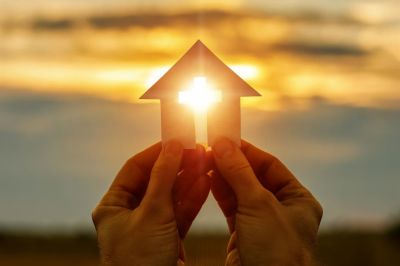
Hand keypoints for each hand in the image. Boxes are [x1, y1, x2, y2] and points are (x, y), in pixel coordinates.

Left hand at [92, 141, 209, 265]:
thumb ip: (163, 177)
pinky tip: (205, 183)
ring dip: (188, 180)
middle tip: (198, 151)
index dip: (156, 152)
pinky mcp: (166, 238)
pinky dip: (193, 198)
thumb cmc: (140, 260)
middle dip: (177, 166)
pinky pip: (180, 212)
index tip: (176, 140)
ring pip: (171, 196)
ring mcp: (149, 226)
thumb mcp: (151, 213)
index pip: (135, 168)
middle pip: (155, 180)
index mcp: (113, 206)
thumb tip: (173, 146)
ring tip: (206, 162)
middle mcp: (129, 214)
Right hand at [210, 139, 322, 265]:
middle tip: (210, 148)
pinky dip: (219, 193)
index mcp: (298, 200)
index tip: (226, 138)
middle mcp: (282, 210)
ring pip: (240, 192)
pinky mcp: (244, 235)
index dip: (248, 151)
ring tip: (205, 161)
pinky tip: (208, 180)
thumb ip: (240, 172)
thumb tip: (223, 143)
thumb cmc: (276, 251)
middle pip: (253, 177)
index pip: (270, 165)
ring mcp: (263, 223)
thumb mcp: (259, 204)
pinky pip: (231, 208)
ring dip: (223, 176)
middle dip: (232, 163)